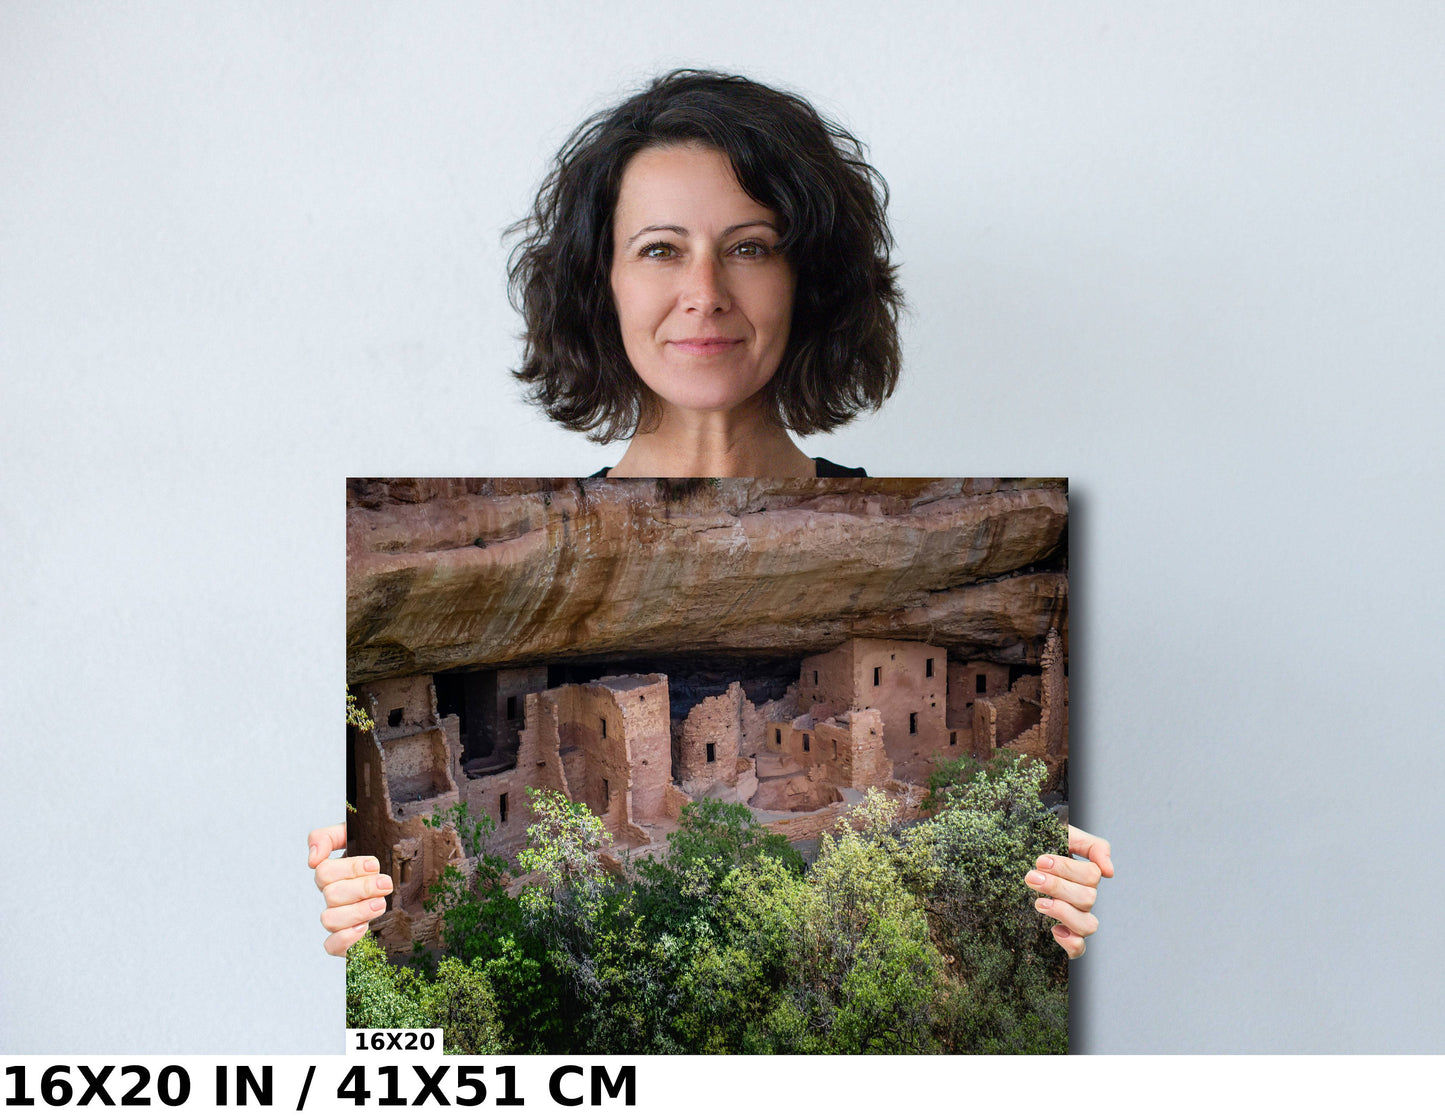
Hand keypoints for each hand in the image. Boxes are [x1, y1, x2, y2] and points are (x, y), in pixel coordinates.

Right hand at [308, 823, 392, 956]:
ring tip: (381, 904)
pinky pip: (331, 946)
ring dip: (356, 911)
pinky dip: (346, 938)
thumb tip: (312, 858)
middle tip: (385, 884)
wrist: (410, 885)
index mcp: (335, 874)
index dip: (349, 868)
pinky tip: (365, 928)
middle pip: (330, 895)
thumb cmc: (384, 858)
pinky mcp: (347, 941)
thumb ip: (329, 837)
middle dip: (361, 888)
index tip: (375, 865)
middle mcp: (334, 898)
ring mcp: (340, 920)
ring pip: (329, 920)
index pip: (324, 872)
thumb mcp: (360, 837)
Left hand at [1025, 824, 1112, 958]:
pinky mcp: (1063, 937)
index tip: (1040, 861)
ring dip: (1063, 912)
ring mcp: (1074, 919)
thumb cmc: (1036, 847)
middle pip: (1087, 898)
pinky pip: (1078, 949)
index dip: (1068, 869)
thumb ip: (1092, 846)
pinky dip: (1070, 942)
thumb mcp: (1061, 836)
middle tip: (1031, 877)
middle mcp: (1082, 898)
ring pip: (1088, 925)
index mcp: (1083, 875)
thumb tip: (1110, 872)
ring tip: (1038, 903)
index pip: (1092, 875)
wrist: (1006, 861)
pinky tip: (1053, 930)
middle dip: (1057, 886)